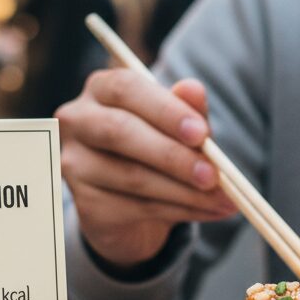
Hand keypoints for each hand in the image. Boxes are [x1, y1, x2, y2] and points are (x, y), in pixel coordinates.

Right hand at [55, 70, 236, 268]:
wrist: (133, 205)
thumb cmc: (157, 150)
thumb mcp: (180, 126)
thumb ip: (187, 109)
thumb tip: (194, 88)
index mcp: (102, 89)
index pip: (126, 89)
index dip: (165, 110)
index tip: (202, 134)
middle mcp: (78, 121)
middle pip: (119, 132)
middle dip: (173, 155)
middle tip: (213, 175)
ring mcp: (75, 164)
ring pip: (132, 176)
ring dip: (185, 191)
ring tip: (224, 199)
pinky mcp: (85, 203)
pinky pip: (136, 207)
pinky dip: (180, 210)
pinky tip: (208, 211)